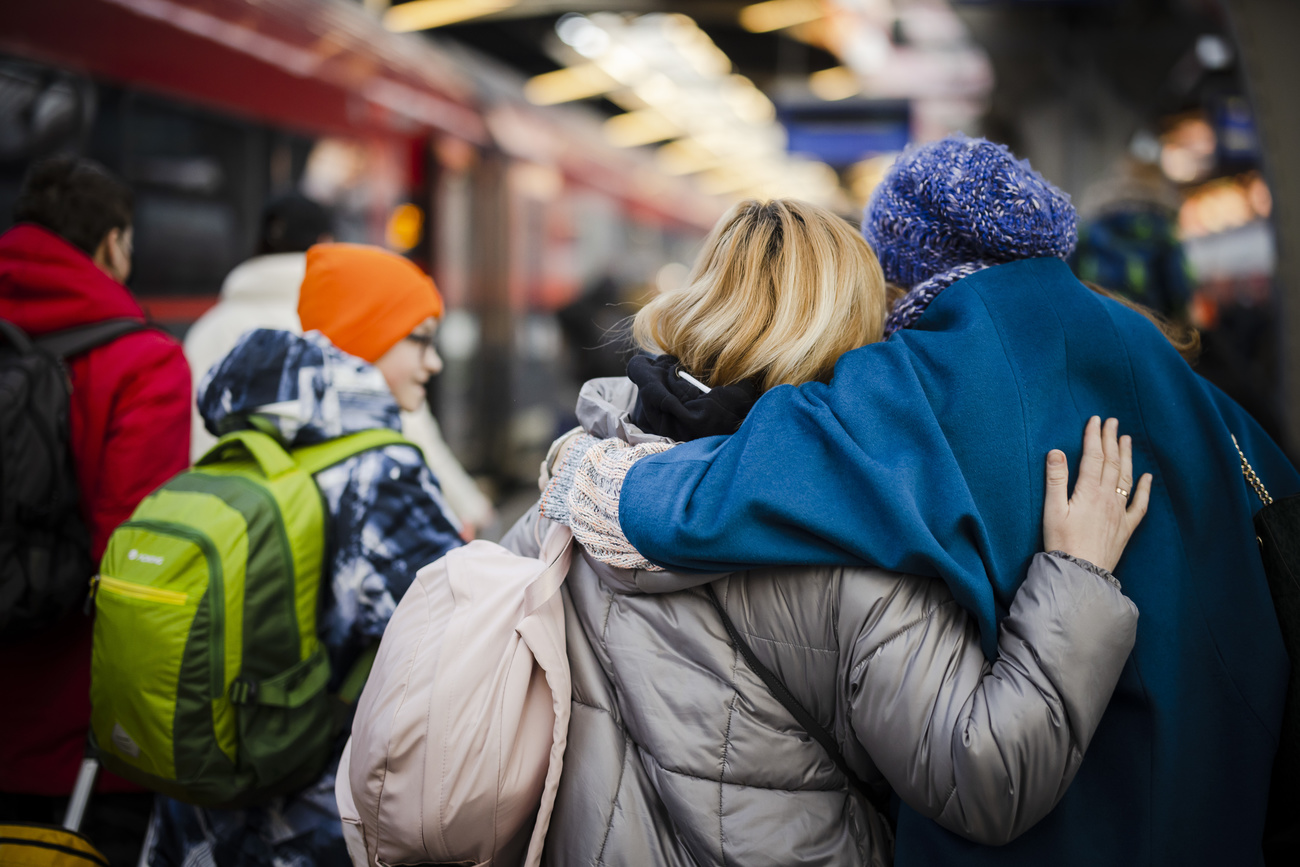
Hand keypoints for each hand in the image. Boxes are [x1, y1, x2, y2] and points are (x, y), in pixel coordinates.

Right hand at [1042, 416, 1151, 572]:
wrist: (1081, 572)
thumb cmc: (1062, 542)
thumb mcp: (1052, 510)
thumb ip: (1055, 479)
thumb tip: (1056, 452)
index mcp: (1089, 491)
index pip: (1093, 457)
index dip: (1094, 437)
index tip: (1095, 420)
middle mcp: (1108, 498)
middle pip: (1112, 463)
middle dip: (1111, 440)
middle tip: (1112, 422)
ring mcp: (1120, 512)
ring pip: (1126, 478)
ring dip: (1126, 456)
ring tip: (1126, 439)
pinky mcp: (1126, 527)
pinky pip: (1140, 504)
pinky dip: (1144, 489)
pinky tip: (1147, 477)